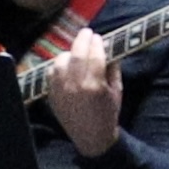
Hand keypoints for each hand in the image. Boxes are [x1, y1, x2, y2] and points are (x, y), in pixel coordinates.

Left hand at [40, 28, 122, 158]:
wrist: (91, 136)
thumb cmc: (108, 113)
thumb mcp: (117, 90)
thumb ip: (112, 69)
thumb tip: (107, 50)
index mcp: (95, 85)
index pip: (95, 55)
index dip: (97, 43)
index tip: (98, 36)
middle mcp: (75, 85)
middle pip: (77, 55)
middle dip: (82, 40)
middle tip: (87, 32)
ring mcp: (61, 90)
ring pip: (61, 62)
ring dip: (69, 53)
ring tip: (76, 51)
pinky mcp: (52, 95)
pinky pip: (51, 73)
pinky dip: (58, 65)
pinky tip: (66, 64)